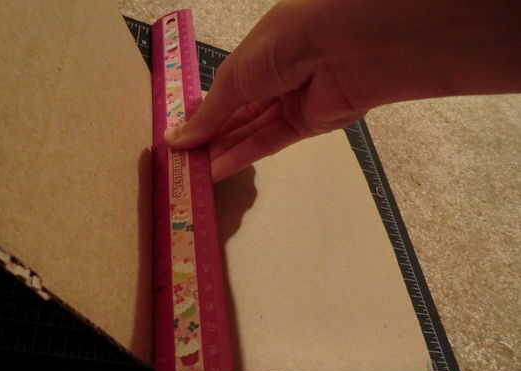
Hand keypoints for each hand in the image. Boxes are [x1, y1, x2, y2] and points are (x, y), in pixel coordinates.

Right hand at [166, 0, 365, 181]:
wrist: (344, 47)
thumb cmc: (281, 46)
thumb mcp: (236, 75)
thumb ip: (210, 113)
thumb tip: (176, 140)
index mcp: (256, 54)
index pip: (224, 90)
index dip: (202, 114)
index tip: (177, 138)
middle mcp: (273, 78)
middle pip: (236, 114)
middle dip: (209, 138)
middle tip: (181, 163)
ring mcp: (291, 103)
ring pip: (251, 131)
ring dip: (222, 151)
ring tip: (192, 173)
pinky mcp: (308, 126)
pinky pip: (270, 142)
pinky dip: (243, 156)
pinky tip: (216, 171)